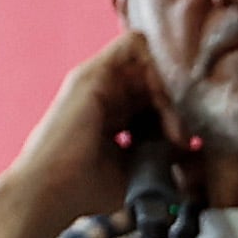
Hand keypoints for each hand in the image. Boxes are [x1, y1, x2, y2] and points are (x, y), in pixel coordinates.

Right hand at [0, 37, 170, 237]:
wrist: (50, 192)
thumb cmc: (84, 190)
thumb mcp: (131, 169)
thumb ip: (156, 154)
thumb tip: (186, 151)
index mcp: (108, 114)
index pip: (149, 98)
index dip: (171, 115)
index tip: (183, 146)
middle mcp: (101, 92)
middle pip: (151, 78)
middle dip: (174, 105)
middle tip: (184, 141)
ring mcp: (94, 79)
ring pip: (147, 61)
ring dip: (167, 91)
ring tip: (174, 131)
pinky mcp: (92, 73)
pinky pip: (134, 45)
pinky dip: (155, 71)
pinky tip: (161, 108)